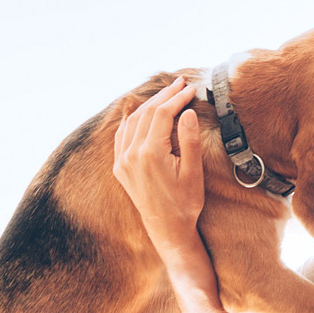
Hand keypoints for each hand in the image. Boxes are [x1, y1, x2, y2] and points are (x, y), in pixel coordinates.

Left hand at [113, 76, 204, 253]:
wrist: (168, 229)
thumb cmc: (185, 203)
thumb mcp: (193, 172)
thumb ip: (189, 140)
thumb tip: (187, 112)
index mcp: (150, 154)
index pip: (163, 114)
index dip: (177, 98)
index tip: (191, 89)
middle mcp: (131, 154)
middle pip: (146, 113)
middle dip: (164, 95)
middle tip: (180, 83)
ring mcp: (122, 161)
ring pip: (132, 121)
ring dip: (149, 104)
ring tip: (166, 94)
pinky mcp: (120, 167)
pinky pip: (122, 135)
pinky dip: (132, 119)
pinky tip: (140, 112)